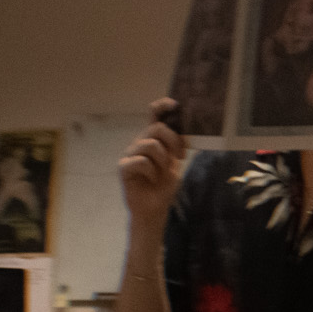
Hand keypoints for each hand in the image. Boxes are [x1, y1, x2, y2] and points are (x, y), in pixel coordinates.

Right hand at [118, 98, 186, 225]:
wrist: (154, 207)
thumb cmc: (164, 185)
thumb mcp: (175, 162)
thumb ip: (178, 146)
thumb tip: (189, 131)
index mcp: (153, 139)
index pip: (154, 115)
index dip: (163, 106)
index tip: (175, 104)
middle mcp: (140, 142)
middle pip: (157, 128)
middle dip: (174, 141)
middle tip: (180, 157)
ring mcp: (130, 154)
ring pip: (150, 144)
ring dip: (163, 159)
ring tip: (163, 171)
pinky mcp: (123, 167)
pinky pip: (141, 161)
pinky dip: (152, 171)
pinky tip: (152, 179)